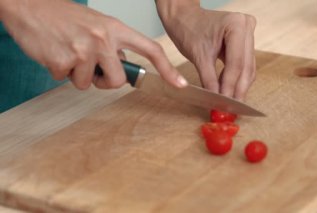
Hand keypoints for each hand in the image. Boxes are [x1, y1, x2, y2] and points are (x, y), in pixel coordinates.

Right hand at [0, 0, 187, 89]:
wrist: (29, 6)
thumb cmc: (64, 17)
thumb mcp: (97, 25)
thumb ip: (114, 45)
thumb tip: (123, 67)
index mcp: (116, 28)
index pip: (151, 49)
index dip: (167, 69)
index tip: (179, 84)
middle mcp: (104, 38)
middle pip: (119, 81)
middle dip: (105, 81)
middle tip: (91, 68)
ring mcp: (85, 49)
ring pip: (89, 84)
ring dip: (78, 75)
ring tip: (68, 52)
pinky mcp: (65, 60)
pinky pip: (67, 80)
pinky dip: (60, 72)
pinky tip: (55, 53)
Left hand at [156, 0, 255, 99]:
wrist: (183, 16)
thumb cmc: (188, 30)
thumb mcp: (198, 56)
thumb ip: (209, 79)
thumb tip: (217, 100)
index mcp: (236, 25)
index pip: (236, 63)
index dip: (231, 86)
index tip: (226, 104)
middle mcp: (246, 26)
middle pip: (246, 66)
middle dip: (238, 88)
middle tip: (231, 109)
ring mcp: (248, 32)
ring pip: (248, 66)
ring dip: (238, 85)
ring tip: (229, 102)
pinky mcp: (245, 40)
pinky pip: (244, 63)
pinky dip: (236, 77)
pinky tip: (228, 90)